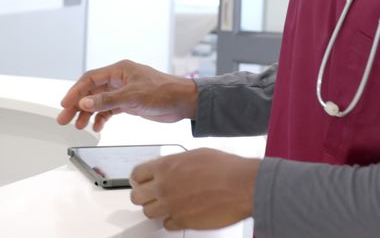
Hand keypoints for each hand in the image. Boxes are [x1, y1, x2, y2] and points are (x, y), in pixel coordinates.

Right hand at [56, 60, 197, 131]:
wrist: (184, 102)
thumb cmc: (164, 92)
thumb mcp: (133, 96)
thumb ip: (107, 100)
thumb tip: (84, 103)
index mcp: (120, 70)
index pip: (90, 79)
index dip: (76, 91)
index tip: (65, 105)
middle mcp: (120, 79)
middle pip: (92, 91)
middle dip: (78, 105)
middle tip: (65, 119)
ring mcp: (124, 91)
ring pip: (99, 101)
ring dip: (88, 113)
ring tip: (79, 126)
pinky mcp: (130, 103)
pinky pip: (110, 109)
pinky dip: (102, 117)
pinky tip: (97, 126)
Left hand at [130, 148, 259, 230]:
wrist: (243, 185)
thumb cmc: (227, 169)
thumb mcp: (198, 154)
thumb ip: (178, 162)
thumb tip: (173, 166)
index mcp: (167, 166)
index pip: (137, 174)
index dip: (139, 178)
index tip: (142, 180)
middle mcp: (165, 187)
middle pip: (137, 196)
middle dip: (144, 195)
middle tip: (152, 194)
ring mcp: (172, 206)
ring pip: (148, 213)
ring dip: (157, 209)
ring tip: (169, 204)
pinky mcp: (182, 221)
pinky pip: (166, 225)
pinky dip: (172, 220)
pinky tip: (181, 213)